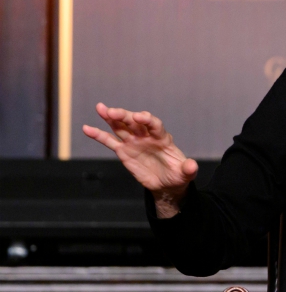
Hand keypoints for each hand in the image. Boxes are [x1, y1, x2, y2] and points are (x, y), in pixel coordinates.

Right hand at [83, 103, 197, 217]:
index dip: (147, 120)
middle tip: (112, 111)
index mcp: (162, 138)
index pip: (155, 125)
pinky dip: (98, 135)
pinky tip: (87, 128)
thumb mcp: (185, 174)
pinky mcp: (124, 151)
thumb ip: (188, 169)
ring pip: (121, 127)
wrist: (166, 183)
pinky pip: (110, 141)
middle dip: (124, 116)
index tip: (139, 117)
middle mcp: (147, 136)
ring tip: (100, 108)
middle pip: (134, 122)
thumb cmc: (177, 175)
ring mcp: (134, 142)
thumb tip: (193, 166)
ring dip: (111, 117)